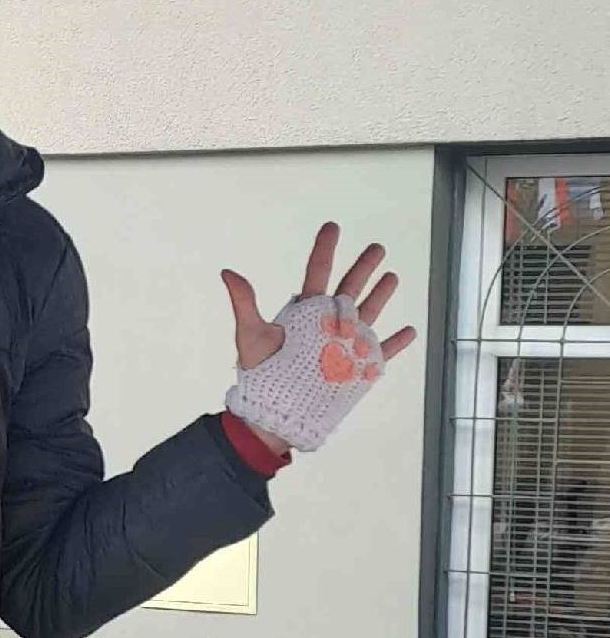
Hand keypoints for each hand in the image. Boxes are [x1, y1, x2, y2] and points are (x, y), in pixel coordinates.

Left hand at [221, 222, 417, 452]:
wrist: (275, 410)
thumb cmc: (261, 373)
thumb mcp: (251, 334)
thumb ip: (245, 303)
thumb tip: (227, 272)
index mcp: (303, 311)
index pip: (317, 272)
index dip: (325, 248)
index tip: (332, 226)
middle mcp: (326, 323)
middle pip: (349, 287)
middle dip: (363, 266)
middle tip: (377, 247)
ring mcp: (344, 344)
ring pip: (367, 312)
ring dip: (381, 295)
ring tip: (392, 275)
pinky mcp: (357, 367)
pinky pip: (382, 351)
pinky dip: (396, 342)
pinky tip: (409, 330)